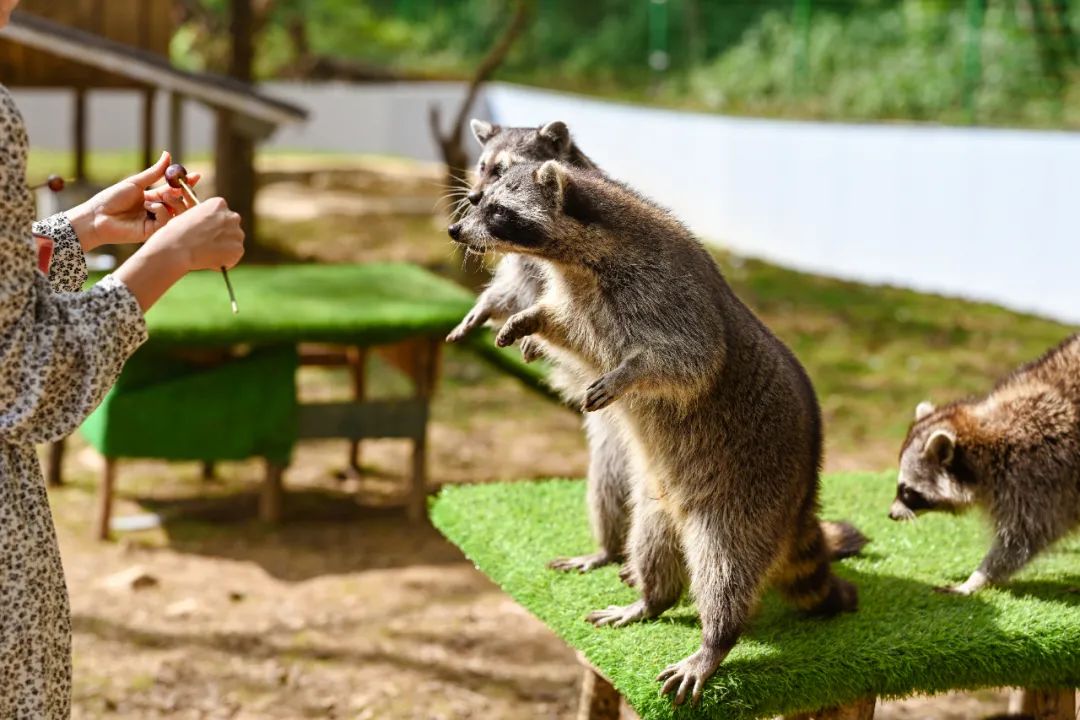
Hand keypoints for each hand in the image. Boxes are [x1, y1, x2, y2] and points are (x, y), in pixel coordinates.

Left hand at [65, 151, 201, 250]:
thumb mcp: (136, 182)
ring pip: (176, 213)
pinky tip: (148, 208)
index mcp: (152, 198)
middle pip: (179, 203)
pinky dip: (160, 211)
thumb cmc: (112, 198)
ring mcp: (156, 222)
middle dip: (182, 194)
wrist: (98, 216)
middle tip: (180, 187)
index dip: (186, 184)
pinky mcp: (154, 232)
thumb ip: (155, 172)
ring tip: (159, 197)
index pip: (174, 190)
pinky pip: (167, 221)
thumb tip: (168, 154)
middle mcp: (157, 210)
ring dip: (171, 201)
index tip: (196, 176)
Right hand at [144, 197, 244, 271]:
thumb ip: (204, 218)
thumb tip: (210, 228)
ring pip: (234, 242)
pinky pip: (234, 256)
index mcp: (219, 204)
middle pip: (231, 226)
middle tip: (209, 244)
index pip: (222, 214)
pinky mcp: (238, 249)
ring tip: (207, 253)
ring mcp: (237, 233)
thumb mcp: (190, 215)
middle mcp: (232, 216)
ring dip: (225, 248)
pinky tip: (211, 260)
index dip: (213, 224)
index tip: (205, 232)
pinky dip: (225, 260)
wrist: (178, 248)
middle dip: (223, 235)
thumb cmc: (177, 232)